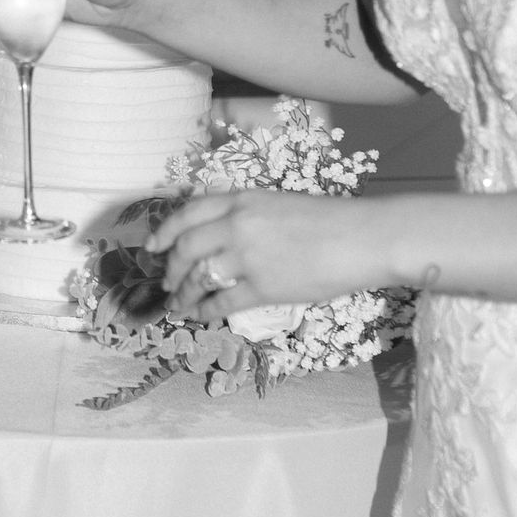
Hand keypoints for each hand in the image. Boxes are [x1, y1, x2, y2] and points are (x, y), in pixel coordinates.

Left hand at [150, 187, 375, 319]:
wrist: (364, 238)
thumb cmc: (332, 220)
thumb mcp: (280, 204)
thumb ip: (248, 216)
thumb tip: (223, 236)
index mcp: (242, 200)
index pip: (188, 213)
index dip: (165, 231)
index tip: (153, 246)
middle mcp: (237, 225)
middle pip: (185, 248)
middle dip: (170, 267)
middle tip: (167, 282)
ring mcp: (248, 257)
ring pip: (198, 276)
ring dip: (183, 293)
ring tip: (178, 303)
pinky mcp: (263, 287)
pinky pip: (222, 303)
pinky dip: (205, 311)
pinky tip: (200, 316)